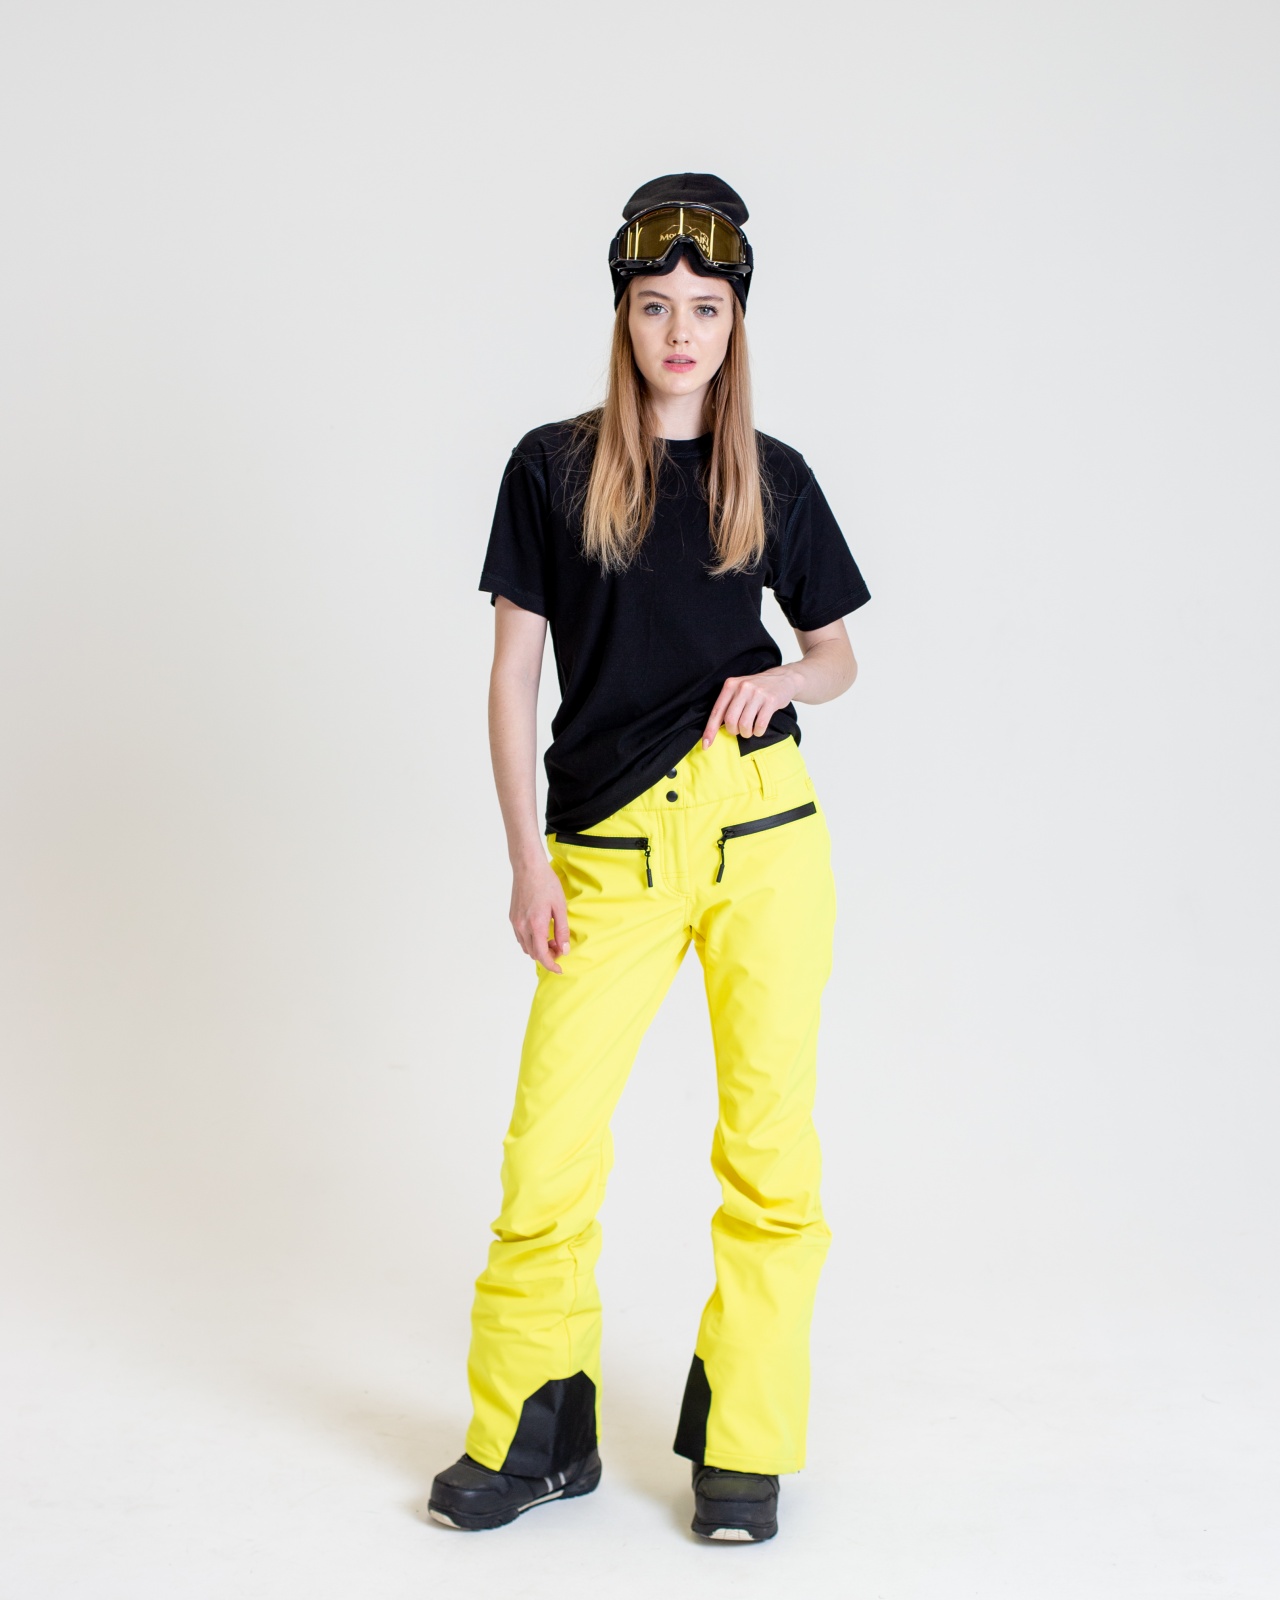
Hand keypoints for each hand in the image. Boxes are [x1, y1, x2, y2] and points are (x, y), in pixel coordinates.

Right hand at [509, 856, 570, 973]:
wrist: (528, 868)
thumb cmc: (546, 884)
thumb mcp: (560, 907)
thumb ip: (562, 930)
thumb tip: (564, 950)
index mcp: (536, 925)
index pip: (541, 955)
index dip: (551, 965)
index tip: (559, 969)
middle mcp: (522, 926)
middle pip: (533, 953)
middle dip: (547, 955)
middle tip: (560, 947)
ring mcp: (515, 922)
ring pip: (525, 946)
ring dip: (538, 948)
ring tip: (552, 938)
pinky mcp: (512, 917)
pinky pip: (520, 937)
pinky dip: (530, 941)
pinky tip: (541, 931)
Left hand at [700, 666, 798, 746]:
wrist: (783, 679)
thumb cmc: (756, 690)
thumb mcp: (739, 691)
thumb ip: (727, 705)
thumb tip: (712, 731)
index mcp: (730, 685)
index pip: (717, 712)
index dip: (710, 730)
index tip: (705, 745)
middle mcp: (742, 687)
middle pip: (730, 720)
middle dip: (733, 731)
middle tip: (739, 730)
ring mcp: (757, 694)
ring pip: (744, 724)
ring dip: (746, 733)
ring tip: (749, 730)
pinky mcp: (771, 701)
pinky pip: (759, 725)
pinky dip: (758, 732)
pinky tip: (759, 728)